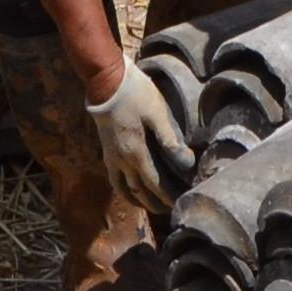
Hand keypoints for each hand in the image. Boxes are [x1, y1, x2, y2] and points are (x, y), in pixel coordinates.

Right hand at [82, 56, 184, 206]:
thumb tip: (186, 162)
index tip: (180, 203)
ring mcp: (112, 156)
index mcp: (136, 152)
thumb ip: (170, 139)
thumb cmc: (135, 93)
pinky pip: (114, 178)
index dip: (167, 196)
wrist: (105, 81)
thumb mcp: (157, 112)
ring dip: (138, 200)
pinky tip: (130, 188)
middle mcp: (122, 160)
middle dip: (155, 203)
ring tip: (151, 206)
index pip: (155, 183)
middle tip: (170, 209)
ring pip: (124, 188)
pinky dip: (123, 189)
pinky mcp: (106, 150)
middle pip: (139, 191)